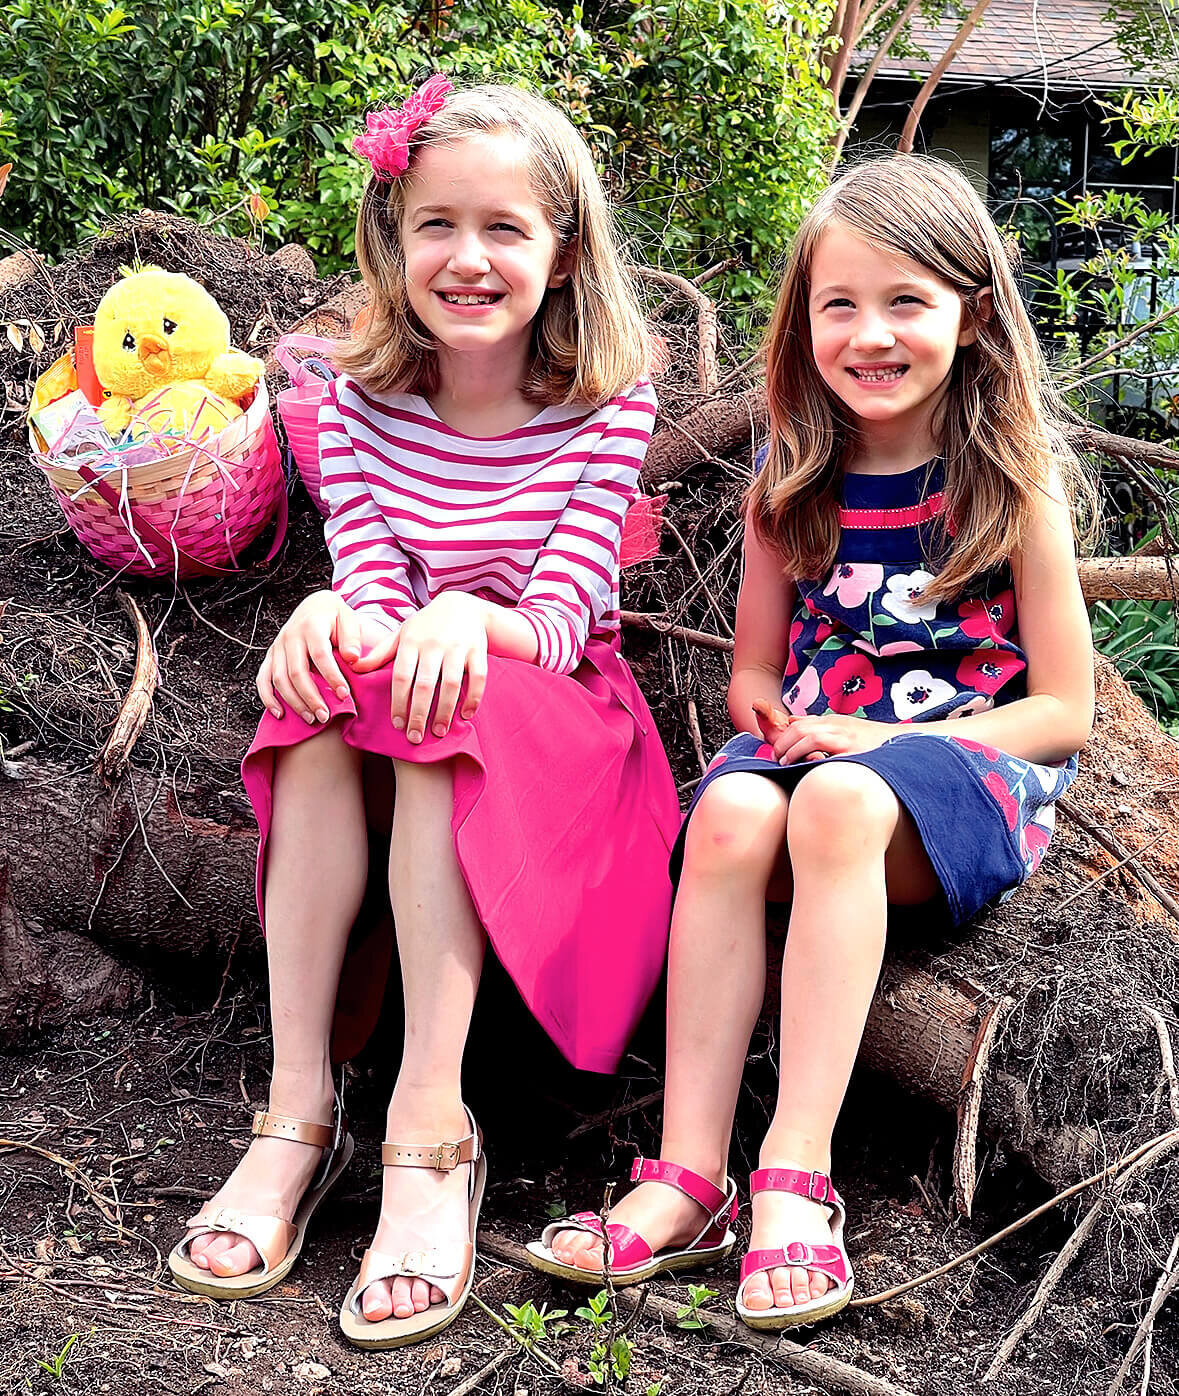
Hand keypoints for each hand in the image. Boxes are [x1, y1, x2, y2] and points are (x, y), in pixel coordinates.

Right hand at [256, 590, 370, 723]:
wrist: (315, 604)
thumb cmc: (335, 616)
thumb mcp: (349, 619)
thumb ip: (352, 638)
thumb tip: (352, 659)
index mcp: (311, 626)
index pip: (321, 656)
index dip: (332, 677)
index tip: (344, 695)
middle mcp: (290, 636)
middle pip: (297, 672)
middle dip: (311, 697)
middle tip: (325, 717)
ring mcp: (277, 646)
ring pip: (279, 679)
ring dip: (294, 702)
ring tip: (311, 719)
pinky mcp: (271, 655)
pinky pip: (263, 678)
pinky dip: (268, 697)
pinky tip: (280, 713)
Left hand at [355, 592, 488, 742]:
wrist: (462, 605)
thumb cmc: (426, 625)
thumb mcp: (401, 634)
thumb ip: (379, 653)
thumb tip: (351, 666)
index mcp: (411, 642)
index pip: (401, 677)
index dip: (399, 702)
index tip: (397, 725)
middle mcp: (434, 645)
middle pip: (425, 685)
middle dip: (419, 714)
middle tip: (415, 737)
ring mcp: (458, 648)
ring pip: (451, 684)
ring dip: (445, 710)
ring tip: (439, 731)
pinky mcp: (478, 651)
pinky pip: (478, 678)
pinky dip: (473, 698)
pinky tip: (466, 715)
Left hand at [773, 713, 893, 764]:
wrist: (903, 745)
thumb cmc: (872, 742)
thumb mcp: (845, 730)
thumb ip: (820, 728)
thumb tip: (793, 722)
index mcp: (833, 721)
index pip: (798, 723)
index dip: (782, 737)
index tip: (777, 751)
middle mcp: (838, 726)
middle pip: (799, 728)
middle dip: (782, 743)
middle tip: (777, 758)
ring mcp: (846, 738)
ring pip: (808, 736)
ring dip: (791, 750)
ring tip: (784, 763)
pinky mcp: (853, 751)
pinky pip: (824, 748)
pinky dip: (808, 755)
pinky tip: (803, 767)